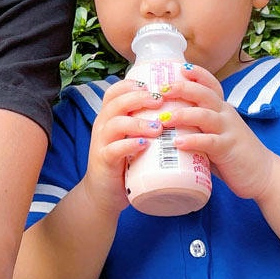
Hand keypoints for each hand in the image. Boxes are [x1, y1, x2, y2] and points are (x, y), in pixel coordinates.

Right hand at [82, 78, 169, 217]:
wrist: (103, 193)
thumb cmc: (123, 163)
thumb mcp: (130, 138)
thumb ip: (145, 124)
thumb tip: (178, 111)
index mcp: (109, 116)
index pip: (115, 91)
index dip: (132, 85)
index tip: (152, 85)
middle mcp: (102, 125)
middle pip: (116, 102)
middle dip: (139, 98)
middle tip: (160, 100)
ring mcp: (101, 143)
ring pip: (115, 124)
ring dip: (138, 122)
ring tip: (158, 127)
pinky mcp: (103, 161)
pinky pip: (113, 149)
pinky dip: (129, 145)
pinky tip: (144, 145)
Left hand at [163, 67, 277, 200]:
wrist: (265, 174)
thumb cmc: (235, 155)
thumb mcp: (217, 134)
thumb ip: (198, 128)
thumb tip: (167, 127)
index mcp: (223, 109)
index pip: (211, 85)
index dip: (197, 74)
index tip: (180, 68)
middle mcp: (226, 115)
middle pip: (204, 94)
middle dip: (182, 89)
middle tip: (162, 90)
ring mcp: (228, 130)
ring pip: (204, 115)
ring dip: (182, 115)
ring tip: (163, 119)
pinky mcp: (228, 149)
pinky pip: (209, 141)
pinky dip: (193, 141)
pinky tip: (177, 143)